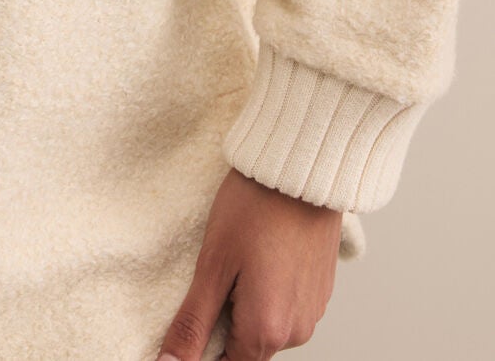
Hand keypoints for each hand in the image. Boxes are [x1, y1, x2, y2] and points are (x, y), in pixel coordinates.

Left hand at [155, 167, 342, 359]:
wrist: (301, 169)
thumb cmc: (255, 208)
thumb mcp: (213, 265)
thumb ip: (193, 323)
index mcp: (267, 331)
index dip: (201, 349)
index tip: (191, 318)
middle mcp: (296, 331)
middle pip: (247, 349)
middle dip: (223, 324)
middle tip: (212, 277)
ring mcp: (312, 311)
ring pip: (267, 327)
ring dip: (245, 306)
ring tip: (236, 260)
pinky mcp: (320, 291)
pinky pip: (286, 308)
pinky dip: (267, 292)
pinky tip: (258, 256)